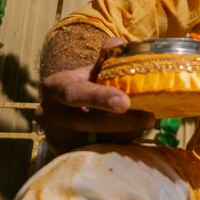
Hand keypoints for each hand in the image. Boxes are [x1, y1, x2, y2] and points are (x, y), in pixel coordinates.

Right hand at [36, 38, 154, 153]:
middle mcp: (50, 114)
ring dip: (124, 134)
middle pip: (87, 122)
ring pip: (95, 140)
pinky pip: (97, 153)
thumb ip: (108, 56)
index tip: (124, 102)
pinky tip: (133, 135)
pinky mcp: (66, 155)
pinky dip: (118, 144)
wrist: (64, 110)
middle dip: (122, 122)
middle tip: (149, 118)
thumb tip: (120, 44)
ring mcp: (56, 138)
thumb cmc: (86, 84)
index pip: (75, 93)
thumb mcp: (92, 68)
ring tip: (146, 123)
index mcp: (55, 86)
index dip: (99, 97)